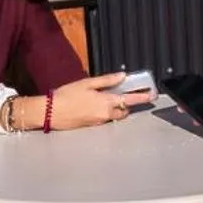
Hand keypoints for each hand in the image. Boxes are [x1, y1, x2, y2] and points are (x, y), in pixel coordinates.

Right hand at [36, 73, 152, 130]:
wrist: (50, 112)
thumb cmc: (67, 95)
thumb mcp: (87, 83)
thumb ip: (106, 81)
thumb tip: (122, 76)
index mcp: (106, 102)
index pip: (130, 100)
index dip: (142, 97)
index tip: (152, 95)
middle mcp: (105, 114)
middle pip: (124, 111)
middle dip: (127, 104)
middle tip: (125, 94)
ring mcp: (99, 122)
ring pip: (114, 116)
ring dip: (116, 109)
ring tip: (107, 98)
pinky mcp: (92, 125)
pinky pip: (104, 119)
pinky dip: (105, 112)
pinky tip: (94, 105)